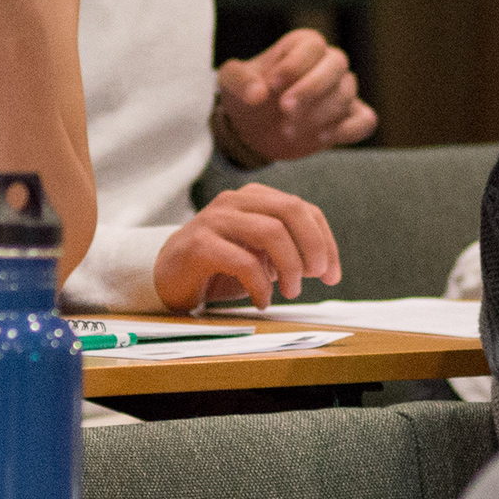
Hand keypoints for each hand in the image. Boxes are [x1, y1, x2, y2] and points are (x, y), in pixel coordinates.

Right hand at [152, 183, 343, 314]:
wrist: (165, 276)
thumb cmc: (218, 266)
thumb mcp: (258, 255)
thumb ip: (287, 250)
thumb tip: (323, 264)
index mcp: (254, 198)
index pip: (304, 209)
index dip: (326, 241)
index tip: (332, 275)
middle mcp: (235, 202)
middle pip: (291, 210)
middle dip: (313, 245)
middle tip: (317, 276)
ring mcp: (215, 219)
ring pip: (271, 231)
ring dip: (290, 266)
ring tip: (291, 291)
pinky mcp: (199, 244)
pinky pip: (244, 262)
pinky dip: (261, 286)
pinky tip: (263, 301)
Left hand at [216, 28, 376, 165]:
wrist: (253, 127)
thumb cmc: (246, 94)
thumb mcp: (230, 82)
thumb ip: (240, 81)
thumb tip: (258, 94)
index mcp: (301, 46)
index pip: (312, 45)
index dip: (295, 64)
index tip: (272, 84)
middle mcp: (327, 63)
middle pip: (337, 64)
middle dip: (311, 89)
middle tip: (284, 110)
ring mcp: (342, 91)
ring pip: (347, 94)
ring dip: (318, 114)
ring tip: (287, 130)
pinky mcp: (349, 118)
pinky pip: (366, 120)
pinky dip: (348, 130)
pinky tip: (320, 138)